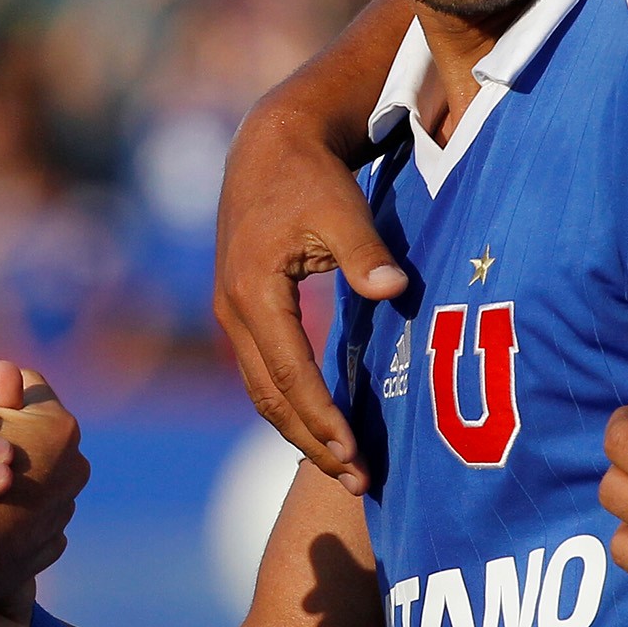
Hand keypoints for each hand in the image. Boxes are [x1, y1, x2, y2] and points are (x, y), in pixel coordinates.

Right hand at [214, 107, 404, 494]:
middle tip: (358, 481)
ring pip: (263, 391)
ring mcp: (232, 314)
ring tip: (345, 467)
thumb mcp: (341, 208)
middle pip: (270, 398)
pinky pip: (263, 373)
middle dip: (312, 442)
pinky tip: (323, 427)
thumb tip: (395, 287)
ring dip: (300, 431)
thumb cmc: (310, 175)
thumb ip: (365, 251)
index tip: (354, 452)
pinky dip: (291, 405)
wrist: (270, 145)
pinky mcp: (243, 312)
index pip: (289, 374)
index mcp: (254, 292)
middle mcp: (233, 311)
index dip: (321, 418)